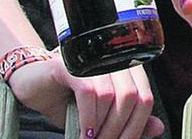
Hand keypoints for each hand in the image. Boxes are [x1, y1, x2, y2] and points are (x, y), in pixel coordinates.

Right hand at [9, 56, 163, 138]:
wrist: (32, 86)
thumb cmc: (68, 100)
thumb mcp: (102, 116)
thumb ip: (130, 120)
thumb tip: (159, 128)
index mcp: (125, 67)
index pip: (145, 99)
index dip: (137, 128)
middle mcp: (110, 59)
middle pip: (132, 98)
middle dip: (119, 131)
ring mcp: (90, 59)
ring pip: (111, 97)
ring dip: (102, 127)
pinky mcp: (69, 63)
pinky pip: (89, 92)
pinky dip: (88, 118)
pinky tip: (83, 132)